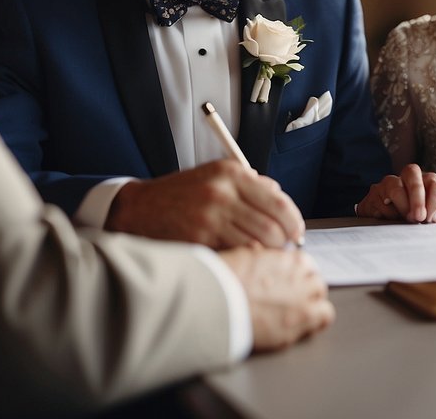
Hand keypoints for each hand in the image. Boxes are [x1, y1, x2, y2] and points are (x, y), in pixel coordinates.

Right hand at [106, 159, 304, 248]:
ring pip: (255, 245)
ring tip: (263, 257)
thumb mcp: (215, 176)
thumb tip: (280, 196)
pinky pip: (234, 255)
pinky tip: (242, 261)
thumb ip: (251, 184)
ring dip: (264, 256)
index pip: (279, 202)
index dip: (294, 223)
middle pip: (271, 228)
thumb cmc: (181, 194)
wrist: (139, 209)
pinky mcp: (198, 240)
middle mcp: (222, 193)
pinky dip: (243, 261)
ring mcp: (209, 218)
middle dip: (282, 244)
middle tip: (282, 250)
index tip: (296, 233)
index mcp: (231, 173)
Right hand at [220, 247, 334, 351]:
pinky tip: (307, 324)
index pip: (305, 263)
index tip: (289, 280)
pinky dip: (318, 319)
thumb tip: (261, 255)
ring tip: (296, 311)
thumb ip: (260, 257)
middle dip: (305, 287)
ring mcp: (303, 299)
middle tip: (291, 297)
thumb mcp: (241, 257)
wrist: (215, 303)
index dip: (297, 273)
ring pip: (320, 296)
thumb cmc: (222, 280)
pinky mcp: (300, 322)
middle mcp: (300, 276)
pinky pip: (324, 317)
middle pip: (314, 279)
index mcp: (287, 259)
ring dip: (312, 301)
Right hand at [355, 164, 435, 222]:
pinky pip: (379, 200)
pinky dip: (387, 213)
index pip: (434, 183)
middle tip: (419, 217)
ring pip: (394, 185)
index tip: (432, 219)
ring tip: (406, 220)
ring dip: (402, 205)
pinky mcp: (374, 194)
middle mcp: (407, 177)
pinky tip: (391, 220)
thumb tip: (435, 217)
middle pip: (412, 171)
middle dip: (417, 196)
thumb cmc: (420, 218)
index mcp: (426, 181)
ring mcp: (388, 184)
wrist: (391, 226)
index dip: (434, 201)